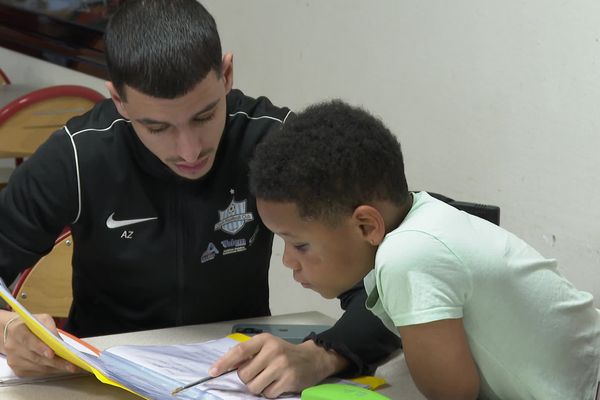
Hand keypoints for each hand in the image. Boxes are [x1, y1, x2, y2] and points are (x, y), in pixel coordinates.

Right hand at [3, 313, 78, 376]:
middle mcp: (12, 347)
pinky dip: (50, 371)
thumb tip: (60, 342)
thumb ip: (50, 328)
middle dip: (55, 362)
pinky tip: (60, 369)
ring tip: (71, 367)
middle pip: (36, 357)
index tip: (51, 354)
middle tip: (71, 365)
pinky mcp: (17, 370)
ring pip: (38, 367)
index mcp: (17, 330)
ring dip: (55, 368)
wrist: (12, 333)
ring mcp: (14, 360)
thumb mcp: (41, 319)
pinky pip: (36, 373)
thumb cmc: (31, 325)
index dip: (40, 347)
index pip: (28, 340)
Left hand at [210, 333, 347, 397]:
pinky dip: (270, 393)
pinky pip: (267, 394)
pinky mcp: (289, 380)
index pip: (240, 351)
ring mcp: (281, 366)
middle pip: (244, 375)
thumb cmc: (284, 353)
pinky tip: (278, 384)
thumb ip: (250, 353)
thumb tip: (227, 366)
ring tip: (269, 380)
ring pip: (254, 387)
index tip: (213, 372)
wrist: (313, 359)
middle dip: (248, 379)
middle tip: (259, 374)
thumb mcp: (267, 346)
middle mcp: (273, 351)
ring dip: (258, 387)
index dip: (224, 362)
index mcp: (264, 340)